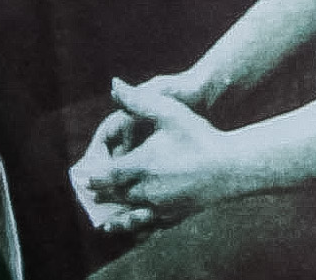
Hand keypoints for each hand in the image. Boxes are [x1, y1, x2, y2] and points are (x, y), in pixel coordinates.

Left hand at [81, 73, 244, 229]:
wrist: (231, 167)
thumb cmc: (200, 136)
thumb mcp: (170, 112)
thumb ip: (139, 101)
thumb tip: (114, 85)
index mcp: (141, 166)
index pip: (106, 175)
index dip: (93, 177)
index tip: (83, 178)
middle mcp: (145, 190)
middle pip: (115, 196)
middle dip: (100, 196)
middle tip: (90, 195)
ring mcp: (159, 207)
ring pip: (128, 217)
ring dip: (115, 220)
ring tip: (104, 225)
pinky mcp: (174, 216)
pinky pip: (148, 227)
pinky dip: (136, 229)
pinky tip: (136, 230)